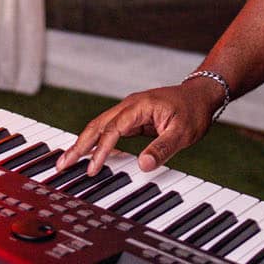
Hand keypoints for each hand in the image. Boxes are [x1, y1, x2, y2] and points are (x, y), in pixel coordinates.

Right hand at [55, 76, 225, 176]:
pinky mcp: (132, 118)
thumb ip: (162, 148)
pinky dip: (96, 141)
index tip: (93, 168)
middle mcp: (129, 106)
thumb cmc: (193, 111)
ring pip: (100, 126)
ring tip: (67, 160)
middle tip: (62, 163)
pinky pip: (109, 130)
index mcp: (139, 106)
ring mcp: (129, 111)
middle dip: (79, 144)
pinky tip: (89, 153)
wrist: (201, 95)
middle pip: (97, 125)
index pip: (113, 129)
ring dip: (83, 143)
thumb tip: (142, 166)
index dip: (101, 150)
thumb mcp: (183, 132)